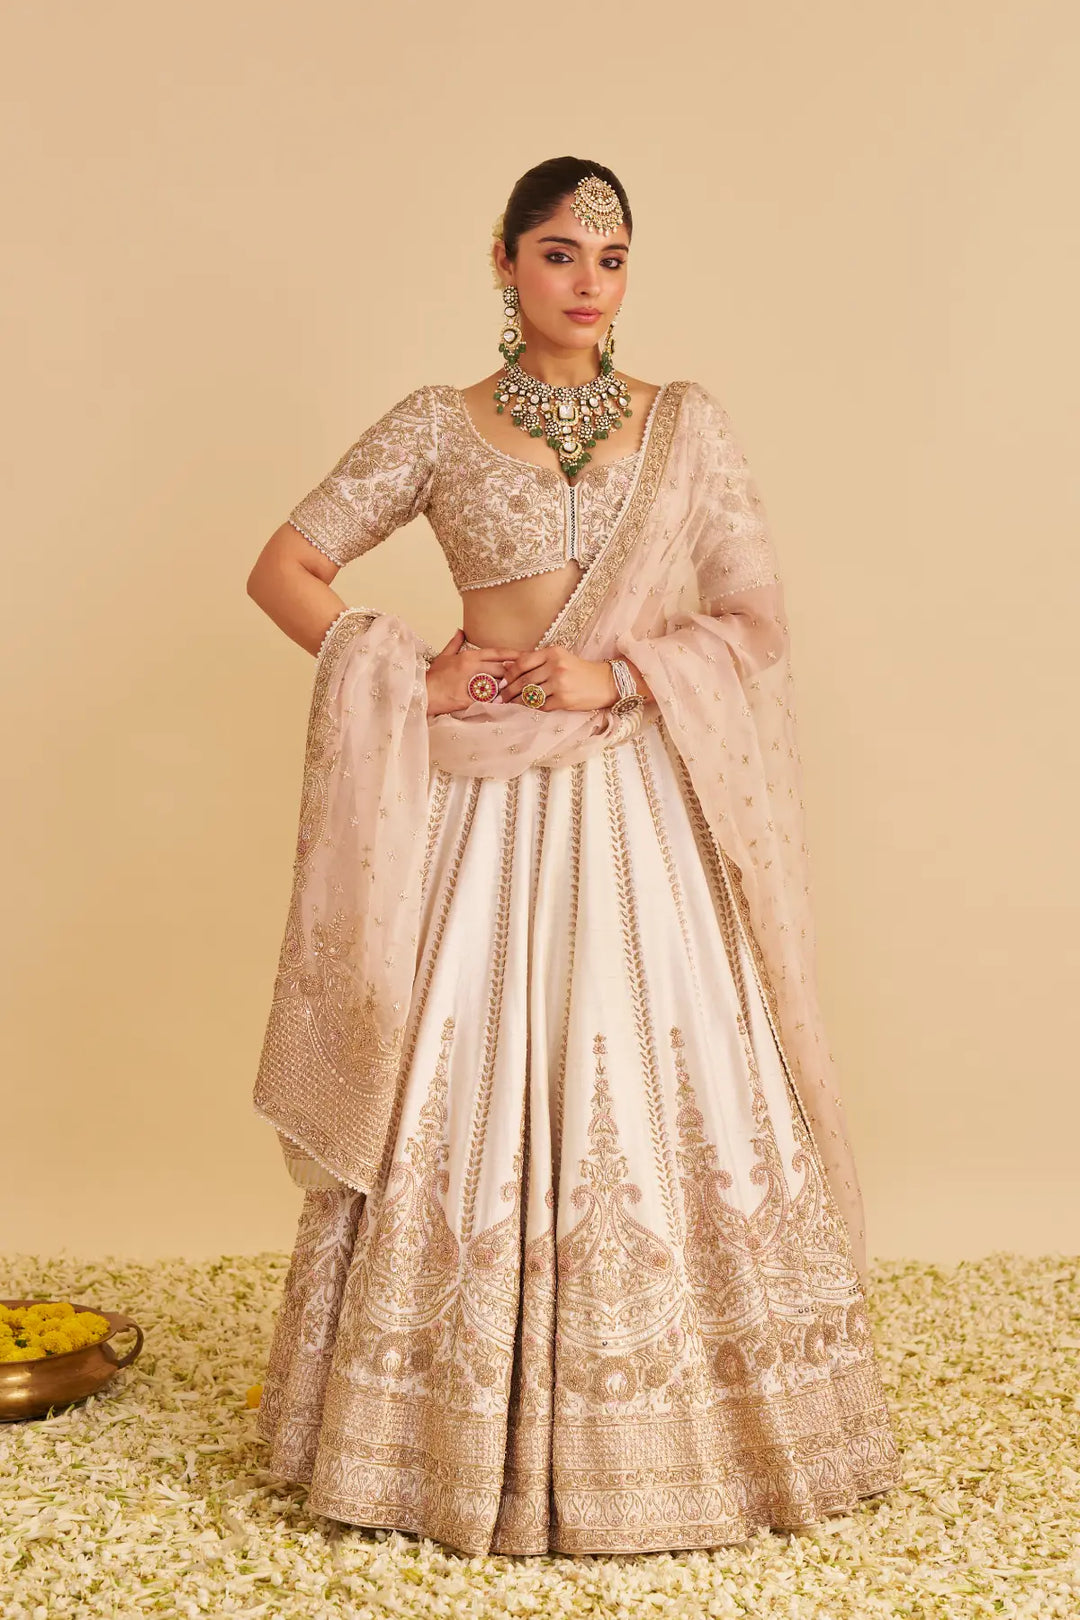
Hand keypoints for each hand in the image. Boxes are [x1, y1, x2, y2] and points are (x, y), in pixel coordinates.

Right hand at [425, 629, 519, 715]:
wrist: (421, 692)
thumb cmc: (433, 676)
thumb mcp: (443, 657)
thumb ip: (455, 643)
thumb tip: (461, 630)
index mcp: (468, 656)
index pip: (497, 653)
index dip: (513, 654)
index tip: (526, 655)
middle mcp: (472, 668)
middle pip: (502, 668)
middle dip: (514, 673)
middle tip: (527, 675)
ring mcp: (470, 684)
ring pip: (498, 684)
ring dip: (508, 688)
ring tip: (520, 690)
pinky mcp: (468, 699)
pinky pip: (488, 700)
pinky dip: (498, 702)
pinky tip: (507, 703)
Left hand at [498, 647, 618, 710]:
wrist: (605, 683)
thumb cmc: (579, 670)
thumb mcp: (560, 658)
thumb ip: (536, 661)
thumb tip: (507, 667)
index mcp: (553, 652)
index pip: (522, 663)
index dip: (508, 674)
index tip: (501, 683)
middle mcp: (556, 666)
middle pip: (524, 680)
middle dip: (509, 691)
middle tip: (500, 698)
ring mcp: (560, 684)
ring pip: (530, 695)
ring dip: (517, 702)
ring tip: (509, 705)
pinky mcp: (564, 700)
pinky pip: (541, 706)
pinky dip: (532, 709)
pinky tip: (526, 710)